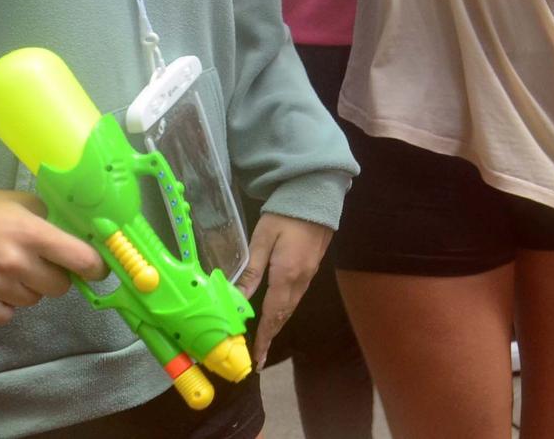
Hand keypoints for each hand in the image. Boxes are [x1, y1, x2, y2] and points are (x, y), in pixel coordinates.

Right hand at [0, 189, 106, 324]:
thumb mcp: (21, 203)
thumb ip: (50, 220)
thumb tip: (80, 236)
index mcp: (33, 233)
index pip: (82, 260)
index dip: (95, 267)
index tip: (97, 269)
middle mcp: (16, 261)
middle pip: (60, 287)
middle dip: (56, 277)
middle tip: (40, 265)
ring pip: (33, 301)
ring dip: (28, 289)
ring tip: (9, 271)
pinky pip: (5, 316)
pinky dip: (4, 306)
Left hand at [238, 213, 333, 369]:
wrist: (317, 195)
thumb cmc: (285, 215)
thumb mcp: (262, 240)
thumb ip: (250, 270)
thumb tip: (236, 298)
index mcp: (286, 275)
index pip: (272, 314)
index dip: (264, 337)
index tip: (258, 358)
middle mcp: (300, 280)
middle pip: (284, 314)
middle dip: (271, 335)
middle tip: (260, 356)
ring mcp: (309, 273)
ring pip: (291, 306)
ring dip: (278, 323)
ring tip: (266, 338)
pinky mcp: (312, 266)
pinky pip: (296, 296)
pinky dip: (285, 310)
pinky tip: (278, 311)